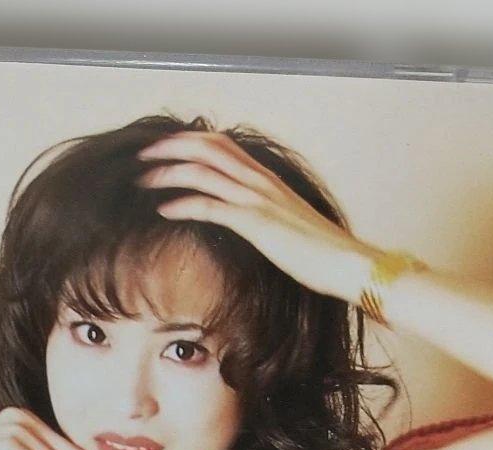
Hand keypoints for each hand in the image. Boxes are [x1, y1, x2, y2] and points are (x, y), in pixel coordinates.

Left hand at [137, 131, 377, 303]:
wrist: (348, 265)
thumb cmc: (321, 254)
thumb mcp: (288, 227)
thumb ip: (266, 217)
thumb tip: (248, 223)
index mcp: (268, 180)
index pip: (223, 145)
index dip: (190, 141)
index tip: (165, 149)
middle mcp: (262, 181)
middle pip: (208, 146)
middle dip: (171, 147)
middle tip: (143, 155)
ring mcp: (259, 200)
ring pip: (204, 171)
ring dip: (168, 173)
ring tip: (143, 181)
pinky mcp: (256, 223)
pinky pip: (210, 206)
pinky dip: (183, 204)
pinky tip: (164, 211)